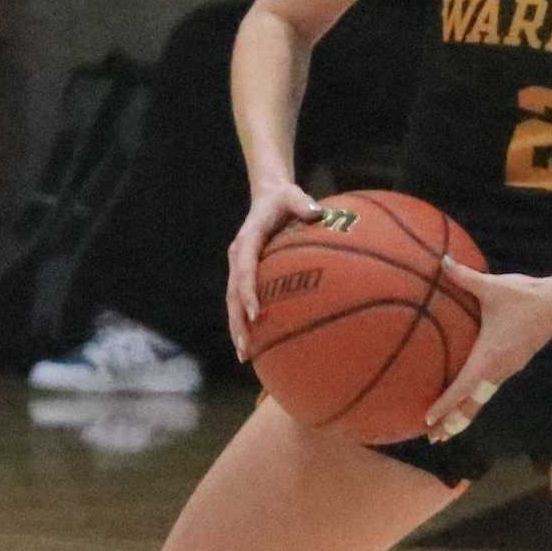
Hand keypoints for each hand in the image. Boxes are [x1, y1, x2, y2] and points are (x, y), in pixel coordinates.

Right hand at [223, 180, 326, 359]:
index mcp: (247, 241)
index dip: (248, 293)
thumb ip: (304, 203)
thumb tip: (318, 212)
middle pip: (233, 295)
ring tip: (245, 355)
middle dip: (238, 323)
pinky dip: (245, 322)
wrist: (267, 196)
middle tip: (246, 348)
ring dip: (237, 328)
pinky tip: (257, 344)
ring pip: (233, 303)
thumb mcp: (294, 195)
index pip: (244, 270)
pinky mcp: (244, 274)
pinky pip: (242, 301)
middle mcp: (238, 257)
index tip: (257, 314)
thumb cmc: (284, 198)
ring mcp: (238, 268)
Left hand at [424, 261, 551, 440]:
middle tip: (433, 439)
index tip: (426, 420)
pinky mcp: (512, 365)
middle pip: (472, 405)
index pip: (462, 388)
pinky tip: (466, 398)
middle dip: (453, 423)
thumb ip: (464, 277)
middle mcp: (497, 370)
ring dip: (464, 415)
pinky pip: (489, 390)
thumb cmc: (526, 297)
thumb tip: (441, 261)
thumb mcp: (493, 287)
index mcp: (489, 357)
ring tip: (446, 429)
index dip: (444, 406)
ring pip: (481, 400)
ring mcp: (507, 370)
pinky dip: (474, 401)